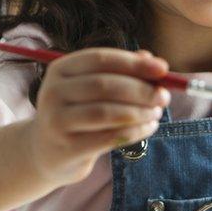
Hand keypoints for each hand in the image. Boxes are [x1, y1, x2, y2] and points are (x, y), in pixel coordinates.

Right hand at [26, 48, 170, 185]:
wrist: (47, 152)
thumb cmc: (78, 112)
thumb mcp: (92, 88)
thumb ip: (121, 72)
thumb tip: (155, 62)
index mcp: (60, 69)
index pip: (100, 59)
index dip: (134, 63)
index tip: (163, 69)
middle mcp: (53, 92)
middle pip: (104, 85)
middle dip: (140, 90)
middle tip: (164, 96)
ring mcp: (57, 121)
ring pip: (107, 113)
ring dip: (139, 112)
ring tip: (156, 113)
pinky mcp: (67, 148)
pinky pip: (109, 137)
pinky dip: (135, 131)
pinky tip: (148, 128)